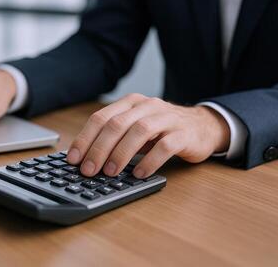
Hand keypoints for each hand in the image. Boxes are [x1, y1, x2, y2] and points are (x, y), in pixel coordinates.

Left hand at [66, 93, 229, 177]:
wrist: (203, 127)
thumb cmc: (162, 130)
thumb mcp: (136, 128)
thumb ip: (115, 137)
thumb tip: (86, 159)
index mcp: (130, 103)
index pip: (101, 118)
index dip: (85, 138)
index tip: (74, 159)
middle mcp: (147, 106)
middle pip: (117, 124)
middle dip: (99, 148)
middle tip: (88, 170)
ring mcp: (167, 118)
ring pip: (139, 131)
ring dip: (121, 153)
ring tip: (110, 172)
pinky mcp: (183, 134)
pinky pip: (165, 146)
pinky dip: (150, 160)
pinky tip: (139, 174)